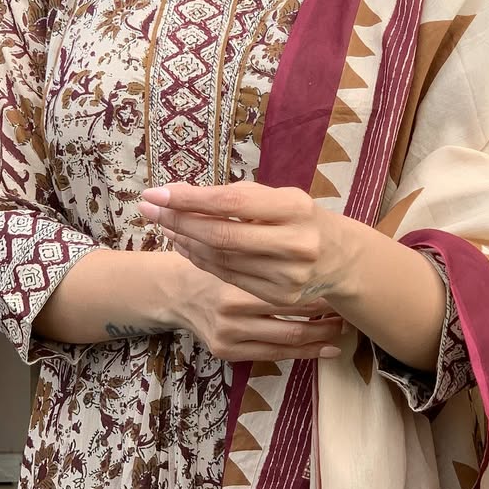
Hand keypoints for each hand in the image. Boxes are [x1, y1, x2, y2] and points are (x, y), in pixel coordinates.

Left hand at [138, 181, 350, 307]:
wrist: (339, 258)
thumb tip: (179, 194)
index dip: (191, 198)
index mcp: (296, 208)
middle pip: (222, 235)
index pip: (232, 203)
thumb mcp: (278, 198)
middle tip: (148, 207)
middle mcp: (295, 244)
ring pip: (221, 259)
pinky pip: (228, 276)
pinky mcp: (279, 296)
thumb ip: (236, 197)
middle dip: (178, 220)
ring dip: (184, 240)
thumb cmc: (299, 218)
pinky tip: (182, 245)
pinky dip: (200, 260)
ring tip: (162, 223)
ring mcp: (288, 275)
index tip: (158, 192)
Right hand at [167, 254, 344, 363]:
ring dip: (322, 336)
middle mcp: (232, 312)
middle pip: (293, 316)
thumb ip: (263, 244)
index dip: (320, 288)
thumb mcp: (233, 245)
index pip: (289, 288)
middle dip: (327, 314)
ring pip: (288, 340)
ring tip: (344, 328)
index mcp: (235, 281)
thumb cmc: (214, 261)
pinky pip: (274, 356)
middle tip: (350, 307)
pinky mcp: (227, 352)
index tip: (342, 284)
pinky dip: (305, 353)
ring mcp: (229, 335)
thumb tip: (313, 241)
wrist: (174, 290)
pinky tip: (327, 349)